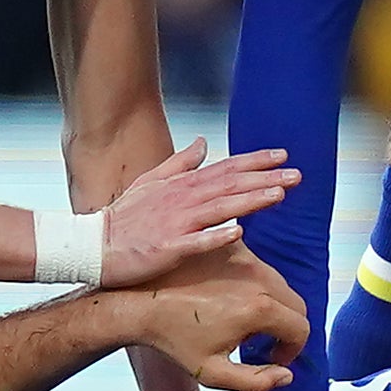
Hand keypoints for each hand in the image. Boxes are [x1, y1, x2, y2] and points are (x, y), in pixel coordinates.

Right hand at [99, 140, 299, 286]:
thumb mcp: (150, 182)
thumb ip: (180, 162)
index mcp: (181, 185)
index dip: (255, 161)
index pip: (225, 169)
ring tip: (279, 195)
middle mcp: (182, 199)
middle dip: (265, 177)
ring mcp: (175, 223)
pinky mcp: (167, 248)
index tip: (283, 155)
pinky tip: (238, 232)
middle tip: (297, 174)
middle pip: (230, 185)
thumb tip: (204, 142)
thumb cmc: (123, 219)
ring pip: (219, 208)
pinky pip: (196, 242)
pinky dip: (216, 236)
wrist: (93, 248)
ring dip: (250, 200)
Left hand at [129, 245, 306, 390]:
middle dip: (287, 327)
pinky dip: (255, 284)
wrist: (142, 301)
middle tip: (263, 343)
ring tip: (242, 322)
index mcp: (258, 308)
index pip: (301, 329)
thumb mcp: (212, 372)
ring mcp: (246, 257)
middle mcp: (258, 277)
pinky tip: (231, 298)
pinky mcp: (232, 245)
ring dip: (273, 305)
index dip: (292, 350)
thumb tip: (286, 375)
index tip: (274, 358)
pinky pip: (259, 267)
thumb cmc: (173, 338)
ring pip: (279, 284)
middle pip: (296, 304)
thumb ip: (256, 381)